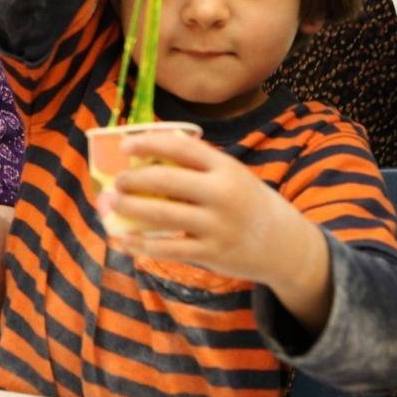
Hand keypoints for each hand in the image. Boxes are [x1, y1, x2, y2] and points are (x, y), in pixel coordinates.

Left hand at [106, 130, 321, 288]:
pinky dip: (140, 244)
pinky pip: (167, 248)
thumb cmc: (246, 202)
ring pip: (162, 215)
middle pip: (167, 179)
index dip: (148, 143)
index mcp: (226, 167)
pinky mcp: (212, 253)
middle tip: (116, 181)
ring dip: (129, 208)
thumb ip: (197, 166)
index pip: (181, 147)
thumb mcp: (232, 175)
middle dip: (133, 179)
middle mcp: (223, 193)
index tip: (124, 146)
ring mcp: (217, 225)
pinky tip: (122, 240)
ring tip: (110, 204)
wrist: (285, 244)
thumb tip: (146, 154)